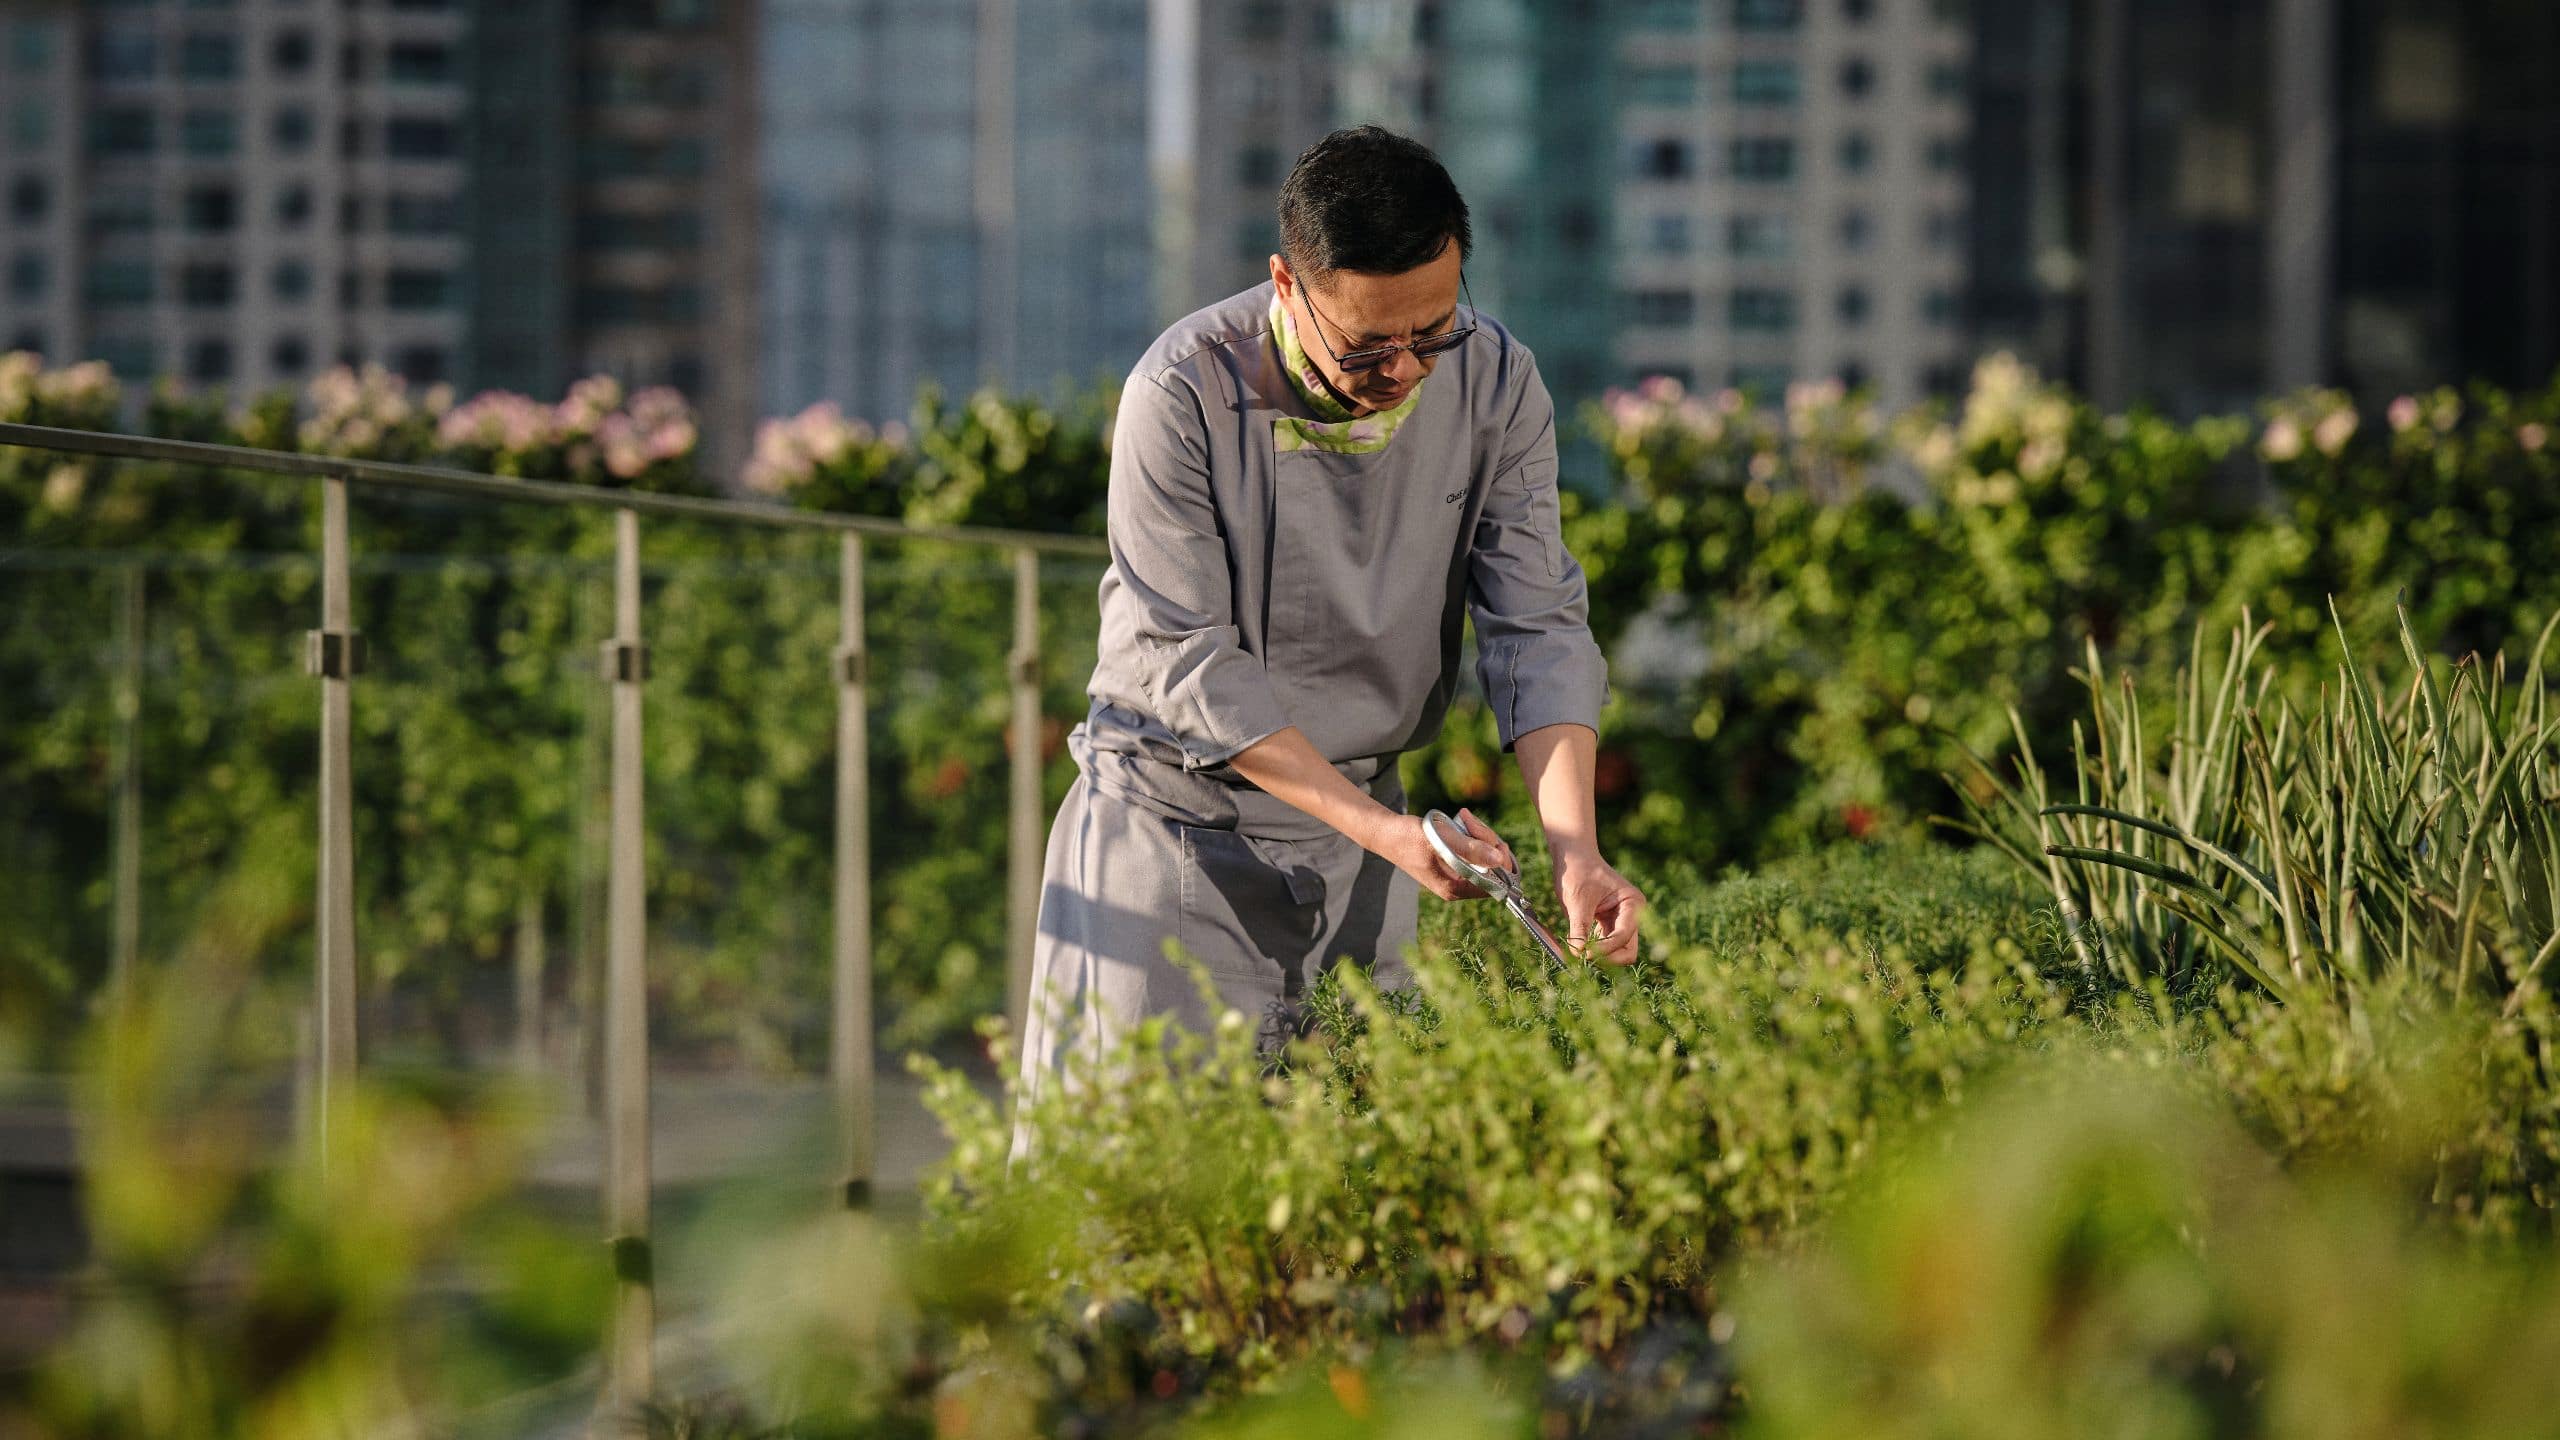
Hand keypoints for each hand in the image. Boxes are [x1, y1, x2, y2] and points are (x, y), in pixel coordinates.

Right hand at [1365, 807, 1516, 900]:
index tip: (1496, 842)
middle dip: (1488, 841)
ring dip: (1480, 833)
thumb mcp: (1440, 841)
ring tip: (1462, 817)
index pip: (1495, 884)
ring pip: (1487, 854)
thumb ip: (1470, 850)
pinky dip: (1474, 833)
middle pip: (1493, 867)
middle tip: (1468, 821)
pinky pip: (1477, 848)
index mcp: (1455, 889)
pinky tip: (1462, 820)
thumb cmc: (1408, 838)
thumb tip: (1499, 859)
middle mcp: (1459, 885)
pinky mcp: (1456, 861)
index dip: (1501, 864)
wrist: (1387, 833)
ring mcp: (1458, 874)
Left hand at [1555, 849, 1644, 965]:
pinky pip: (1605, 946)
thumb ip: (1579, 928)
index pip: (1624, 936)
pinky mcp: (1608, 925)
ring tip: (1578, 953)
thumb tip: (1577, 954)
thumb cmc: (1578, 872)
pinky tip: (1578, 947)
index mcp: (1633, 903)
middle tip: (1584, 959)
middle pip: (1627, 950)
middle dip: (1609, 958)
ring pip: (1617, 951)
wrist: (1573, 857)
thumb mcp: (1577, 900)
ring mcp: (1621, 921)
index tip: (1584, 953)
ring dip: (1600, 957)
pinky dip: (1594, 950)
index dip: (1606, 949)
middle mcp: (1632, 914)